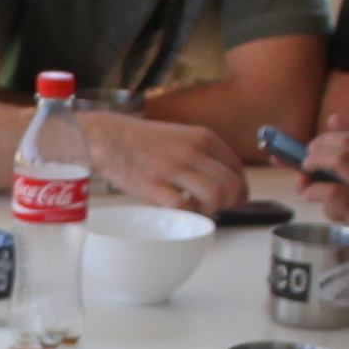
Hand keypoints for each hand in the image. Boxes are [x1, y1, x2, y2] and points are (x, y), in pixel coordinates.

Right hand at [81, 109, 247, 215]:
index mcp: (203, 137)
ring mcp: (175, 169)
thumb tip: (222, 179)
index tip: (235, 198)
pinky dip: (188, 213)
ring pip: (215, 197)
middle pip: (232, 185)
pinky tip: (180, 208)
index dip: (240, 188)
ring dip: (212, 209)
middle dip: (232, 203)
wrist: (108, 137)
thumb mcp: (181, 135)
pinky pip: (186, 207)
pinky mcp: (156, 186)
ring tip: (199, 208)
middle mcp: (193, 151)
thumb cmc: (143, 140)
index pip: (237, 168)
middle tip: (222, 208)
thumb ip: (203, 153)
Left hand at [299, 125, 348, 252]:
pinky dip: (317, 191)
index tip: (325, 143)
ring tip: (306, 172)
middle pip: (347, 144)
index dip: (338, 136)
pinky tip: (311, 195)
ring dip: (317, 162)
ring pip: (338, 160)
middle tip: (309, 157)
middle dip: (322, 146)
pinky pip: (332, 193)